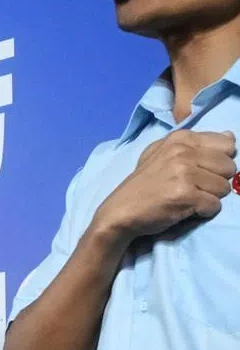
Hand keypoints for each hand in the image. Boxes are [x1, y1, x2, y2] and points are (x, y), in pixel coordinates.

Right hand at [96, 129, 235, 241]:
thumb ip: (196, 145)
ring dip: (209, 197)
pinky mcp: (185, 196)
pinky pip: (214, 206)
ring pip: (224, 188)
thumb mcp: (164, 155)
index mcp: (180, 139)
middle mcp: (183, 152)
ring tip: (188, 198)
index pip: (227, 145)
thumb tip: (230, 136)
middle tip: (194, 188)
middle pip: (229, 167)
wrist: (120, 212)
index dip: (218, 161)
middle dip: (216, 181)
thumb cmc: (144, 185)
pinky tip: (185, 209)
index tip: (201, 171)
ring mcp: (184, 173)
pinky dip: (203, 212)